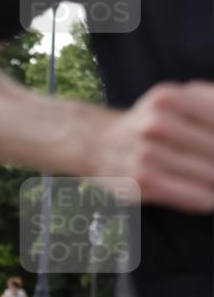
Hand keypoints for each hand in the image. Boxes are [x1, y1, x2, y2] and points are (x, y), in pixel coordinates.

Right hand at [94, 81, 213, 212]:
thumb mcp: (171, 100)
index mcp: (169, 97)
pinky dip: (207, 199)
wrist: (95, 145)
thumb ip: (207, 101)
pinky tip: (207, 198)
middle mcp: (158, 123)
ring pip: (211, 173)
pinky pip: (195, 195)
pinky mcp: (144, 182)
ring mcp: (149, 153)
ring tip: (210, 181)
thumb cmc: (146, 125)